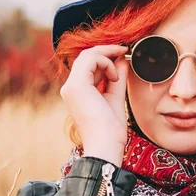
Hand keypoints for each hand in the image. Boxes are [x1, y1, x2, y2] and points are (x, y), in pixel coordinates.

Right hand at [60, 45, 129, 164]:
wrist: (106, 145)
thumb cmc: (110, 129)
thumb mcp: (115, 96)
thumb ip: (117, 78)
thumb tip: (122, 59)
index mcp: (78, 92)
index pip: (88, 65)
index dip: (105, 56)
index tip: (123, 54)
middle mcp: (71, 87)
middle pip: (86, 56)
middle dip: (106, 51)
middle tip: (124, 50)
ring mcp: (71, 86)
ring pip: (87, 55)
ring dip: (107, 57)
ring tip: (118, 74)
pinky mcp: (76, 86)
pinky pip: (91, 60)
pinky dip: (106, 63)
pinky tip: (114, 78)